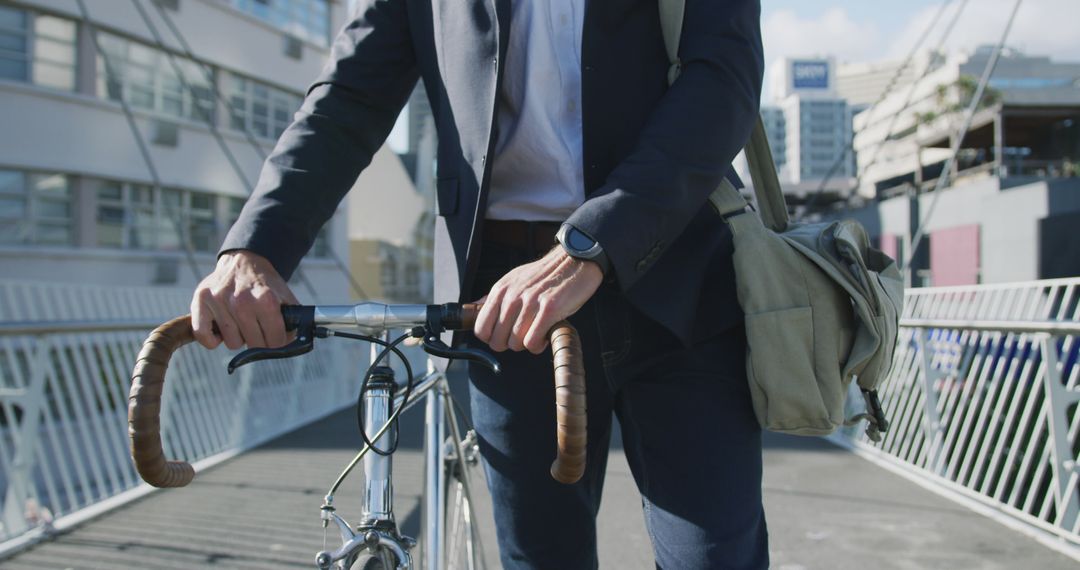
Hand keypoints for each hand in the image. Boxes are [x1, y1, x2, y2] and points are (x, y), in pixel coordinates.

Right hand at [191, 250, 298, 349]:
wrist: (243, 260)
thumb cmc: (264, 284)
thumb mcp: (285, 297)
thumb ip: (293, 321)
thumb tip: (292, 344)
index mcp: (266, 300)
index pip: (274, 341)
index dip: (277, 340)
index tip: (275, 335)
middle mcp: (241, 300)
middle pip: (253, 344)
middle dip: (259, 340)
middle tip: (257, 326)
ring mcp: (219, 300)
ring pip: (232, 343)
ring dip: (237, 336)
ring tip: (239, 321)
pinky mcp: (200, 301)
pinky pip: (203, 336)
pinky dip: (212, 338)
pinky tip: (221, 329)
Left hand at [473, 246, 603, 353]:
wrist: (573, 261)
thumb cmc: (545, 274)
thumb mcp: (514, 279)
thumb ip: (496, 296)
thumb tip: (476, 306)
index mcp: (501, 290)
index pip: (481, 328)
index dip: (491, 338)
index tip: (503, 336)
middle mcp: (512, 296)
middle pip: (498, 340)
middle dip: (510, 344)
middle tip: (522, 336)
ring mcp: (530, 302)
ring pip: (516, 344)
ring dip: (526, 344)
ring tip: (536, 333)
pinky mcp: (549, 309)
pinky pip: (533, 342)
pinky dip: (538, 345)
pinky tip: (544, 336)